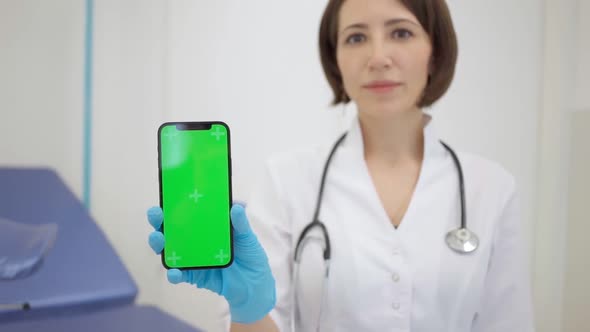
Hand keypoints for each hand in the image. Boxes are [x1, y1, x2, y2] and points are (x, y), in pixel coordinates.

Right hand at [147, 204, 275, 323]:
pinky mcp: (194, 276)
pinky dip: (174, 273)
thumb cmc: (250, 256)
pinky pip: (180, 274)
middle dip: (159, 221)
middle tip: (156, 215)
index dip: (174, 205)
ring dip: (160, 244)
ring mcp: (193, 258)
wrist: (256, 285)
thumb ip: (241, 224)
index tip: (167, 196)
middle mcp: (195, 241)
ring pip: (170, 250)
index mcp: (207, 227)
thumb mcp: (248, 237)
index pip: (187, 213)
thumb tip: (236, 206)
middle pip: (172, 230)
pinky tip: (174, 272)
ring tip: (158, 239)